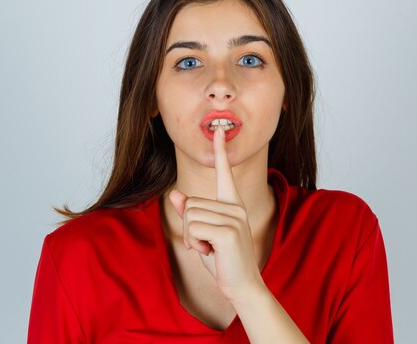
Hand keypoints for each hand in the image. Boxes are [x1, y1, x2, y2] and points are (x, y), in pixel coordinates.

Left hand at [168, 125, 263, 301]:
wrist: (241, 286)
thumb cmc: (222, 259)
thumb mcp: (202, 234)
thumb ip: (189, 213)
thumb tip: (175, 194)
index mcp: (231, 204)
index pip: (224, 172)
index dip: (220, 151)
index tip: (219, 130)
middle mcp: (235, 207)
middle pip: (191, 204)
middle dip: (190, 228)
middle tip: (206, 243)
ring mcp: (234, 218)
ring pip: (190, 215)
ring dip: (192, 237)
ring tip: (209, 248)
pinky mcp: (228, 231)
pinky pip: (193, 228)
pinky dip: (194, 244)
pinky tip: (209, 252)